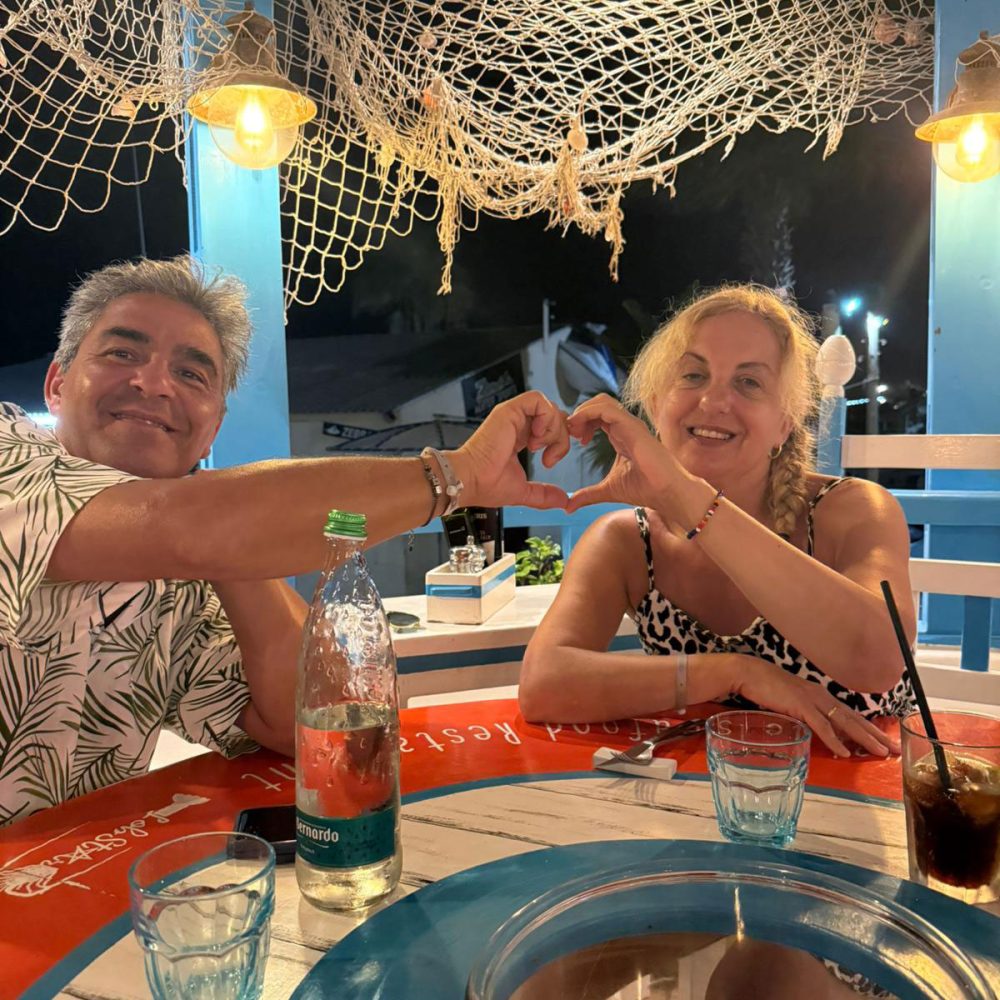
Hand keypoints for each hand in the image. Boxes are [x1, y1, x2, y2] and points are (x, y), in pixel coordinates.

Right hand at [451, 391, 570, 509]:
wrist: (470, 480)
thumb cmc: (485, 484)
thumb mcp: (524, 491)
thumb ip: (544, 494)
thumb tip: (563, 501)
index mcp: (519, 438)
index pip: (549, 428)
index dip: (559, 439)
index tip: (553, 458)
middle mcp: (517, 424)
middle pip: (555, 416)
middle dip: (561, 436)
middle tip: (551, 456)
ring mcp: (513, 416)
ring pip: (549, 407)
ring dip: (553, 429)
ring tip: (538, 448)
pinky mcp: (509, 411)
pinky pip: (537, 400)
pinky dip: (545, 417)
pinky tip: (536, 436)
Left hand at [565, 394, 689, 513]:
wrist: (668, 492)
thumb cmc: (646, 489)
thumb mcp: (608, 490)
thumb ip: (588, 495)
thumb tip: (568, 506)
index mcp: (621, 434)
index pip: (598, 416)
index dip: (582, 422)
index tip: (575, 440)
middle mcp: (626, 426)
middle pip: (598, 403)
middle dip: (580, 414)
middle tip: (572, 434)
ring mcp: (630, 424)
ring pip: (602, 402)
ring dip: (582, 412)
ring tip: (574, 431)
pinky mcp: (632, 426)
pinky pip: (606, 410)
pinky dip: (588, 414)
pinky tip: (580, 431)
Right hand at [732, 654, 899, 757]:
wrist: (748, 673)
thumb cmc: (766, 687)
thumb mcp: (791, 701)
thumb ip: (805, 713)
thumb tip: (814, 729)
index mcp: (821, 696)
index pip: (851, 715)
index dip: (870, 729)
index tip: (886, 742)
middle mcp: (822, 696)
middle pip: (855, 719)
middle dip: (877, 735)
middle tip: (896, 749)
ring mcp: (812, 700)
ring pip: (844, 723)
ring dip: (864, 738)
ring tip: (880, 752)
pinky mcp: (800, 706)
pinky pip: (821, 726)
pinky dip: (834, 740)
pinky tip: (844, 752)